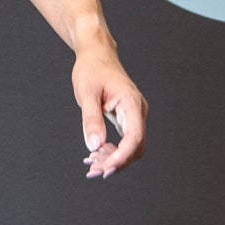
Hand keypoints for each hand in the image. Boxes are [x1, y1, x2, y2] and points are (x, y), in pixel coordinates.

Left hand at [72, 44, 146, 179]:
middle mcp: (137, 110)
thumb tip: (94, 146)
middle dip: (117, 162)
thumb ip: (92, 120)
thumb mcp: (87, 94)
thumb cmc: (92, 69)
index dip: (122, 156)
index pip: (134, 137)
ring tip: (92, 166)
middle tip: (94, 171)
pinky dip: (112, 150)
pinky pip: (124, 140)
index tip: (107, 168)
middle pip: (135, 146)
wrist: (96, 53)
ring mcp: (133, 114)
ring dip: (114, 159)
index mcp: (131, 103)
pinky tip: (97, 156)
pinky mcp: (126, 117)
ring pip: (130, 146)